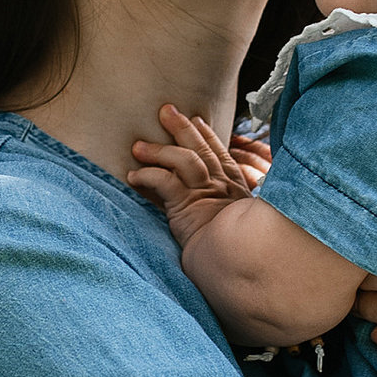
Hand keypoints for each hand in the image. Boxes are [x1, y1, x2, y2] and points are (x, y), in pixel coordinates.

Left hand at [129, 104, 268, 254]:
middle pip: (201, 149)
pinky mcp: (188, 206)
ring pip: (183, 160)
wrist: (241, 265)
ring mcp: (207, 194)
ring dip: (159, 150)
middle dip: (182, 128)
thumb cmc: (240, 254)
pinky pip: (165, 182)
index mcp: (236, 190)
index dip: (208, 136)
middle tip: (166, 110)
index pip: (220, 155)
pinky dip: (148, 175)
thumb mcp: (243, 229)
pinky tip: (133, 176)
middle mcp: (223, 187)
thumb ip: (230, 216)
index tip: (198, 121)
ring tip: (138, 145)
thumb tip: (218, 214)